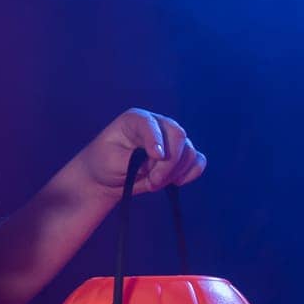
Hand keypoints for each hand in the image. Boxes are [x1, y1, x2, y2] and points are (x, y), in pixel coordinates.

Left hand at [72, 108, 206, 200]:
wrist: (109, 177)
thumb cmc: (105, 163)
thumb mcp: (110, 161)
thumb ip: (134, 160)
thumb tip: (159, 160)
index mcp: (136, 119)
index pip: (150, 123)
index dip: (156, 139)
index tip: (155, 157)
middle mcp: (158, 124)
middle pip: (177, 136)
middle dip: (168, 164)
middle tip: (153, 181)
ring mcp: (171, 139)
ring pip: (189, 152)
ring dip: (175, 173)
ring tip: (153, 183)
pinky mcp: (181, 155)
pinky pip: (198, 161)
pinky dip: (191, 173)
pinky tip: (175, 183)